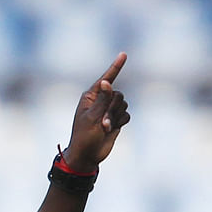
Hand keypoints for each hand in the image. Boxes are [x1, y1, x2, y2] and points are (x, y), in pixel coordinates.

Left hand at [63, 53, 130, 170]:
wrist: (87, 156)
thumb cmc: (84, 137)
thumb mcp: (92, 118)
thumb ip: (102, 100)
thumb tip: (106, 82)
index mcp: (90, 97)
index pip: (106, 79)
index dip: (115, 67)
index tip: (124, 54)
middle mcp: (100, 100)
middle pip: (118, 95)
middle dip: (113, 109)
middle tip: (103, 123)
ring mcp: (108, 110)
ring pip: (123, 104)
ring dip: (116, 117)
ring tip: (104, 128)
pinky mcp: (115, 119)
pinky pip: (126, 115)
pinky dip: (121, 122)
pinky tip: (112, 130)